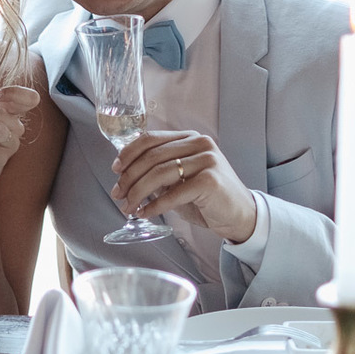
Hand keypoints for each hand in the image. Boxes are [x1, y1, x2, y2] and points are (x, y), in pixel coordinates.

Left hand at [111, 130, 257, 243]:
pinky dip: (154, 205)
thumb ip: (159, 170)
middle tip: (118, 194)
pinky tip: (144, 213)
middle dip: (129, 177)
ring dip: (137, 193)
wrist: (240, 215)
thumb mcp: (181, 178)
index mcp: (190, 138)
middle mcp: (199, 144)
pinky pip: (172, 194)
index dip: (129, 153)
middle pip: (152, 157)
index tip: (115, 169)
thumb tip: (124, 175)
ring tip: (128, 207)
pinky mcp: (210, 181)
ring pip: (159, 174)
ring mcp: (207, 160)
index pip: (151, 138)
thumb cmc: (207, 198)